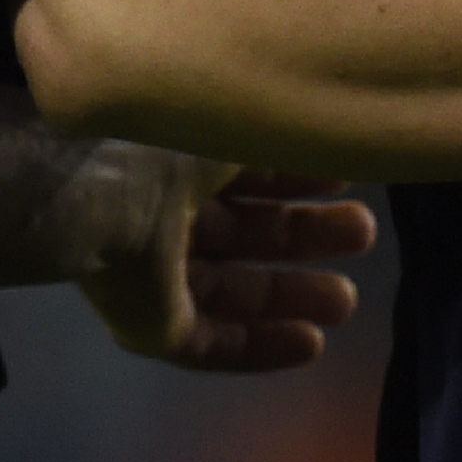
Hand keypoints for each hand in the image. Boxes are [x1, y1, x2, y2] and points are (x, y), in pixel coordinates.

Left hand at [72, 152, 376, 374]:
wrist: (98, 190)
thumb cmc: (168, 137)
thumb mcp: (238, 116)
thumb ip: (281, 131)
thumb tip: (331, 129)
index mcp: (178, 155)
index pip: (245, 171)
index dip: (297, 176)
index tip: (347, 178)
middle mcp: (163, 212)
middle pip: (246, 232)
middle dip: (306, 236)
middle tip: (363, 236)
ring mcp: (153, 273)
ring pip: (233, 290)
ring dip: (290, 296)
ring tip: (347, 302)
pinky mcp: (149, 325)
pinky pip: (211, 342)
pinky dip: (260, 346)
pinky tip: (310, 344)